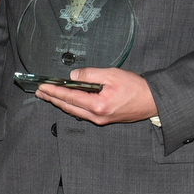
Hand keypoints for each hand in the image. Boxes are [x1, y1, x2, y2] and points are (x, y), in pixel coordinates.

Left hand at [35, 67, 157, 124]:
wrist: (153, 101)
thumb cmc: (136, 88)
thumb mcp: (112, 74)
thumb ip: (90, 74)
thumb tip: (74, 76)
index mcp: (98, 105)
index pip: (69, 97)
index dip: (54, 91)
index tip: (42, 86)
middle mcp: (97, 116)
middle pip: (68, 107)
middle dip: (52, 98)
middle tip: (40, 92)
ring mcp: (100, 119)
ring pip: (74, 111)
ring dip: (60, 102)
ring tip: (48, 96)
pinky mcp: (104, 119)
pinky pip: (82, 113)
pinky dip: (71, 106)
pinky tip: (67, 101)